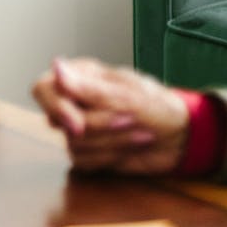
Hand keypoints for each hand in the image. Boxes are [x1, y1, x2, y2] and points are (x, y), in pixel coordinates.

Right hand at [31, 56, 189, 173]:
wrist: (183, 137)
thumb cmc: (157, 106)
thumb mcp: (125, 94)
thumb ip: (87, 87)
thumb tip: (56, 65)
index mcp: (79, 78)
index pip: (43, 89)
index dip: (54, 106)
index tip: (76, 124)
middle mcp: (74, 103)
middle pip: (56, 120)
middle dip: (97, 126)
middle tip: (129, 122)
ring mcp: (80, 130)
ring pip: (73, 143)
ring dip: (112, 142)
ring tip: (142, 134)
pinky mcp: (89, 153)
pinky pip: (84, 161)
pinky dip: (112, 157)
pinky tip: (133, 147)